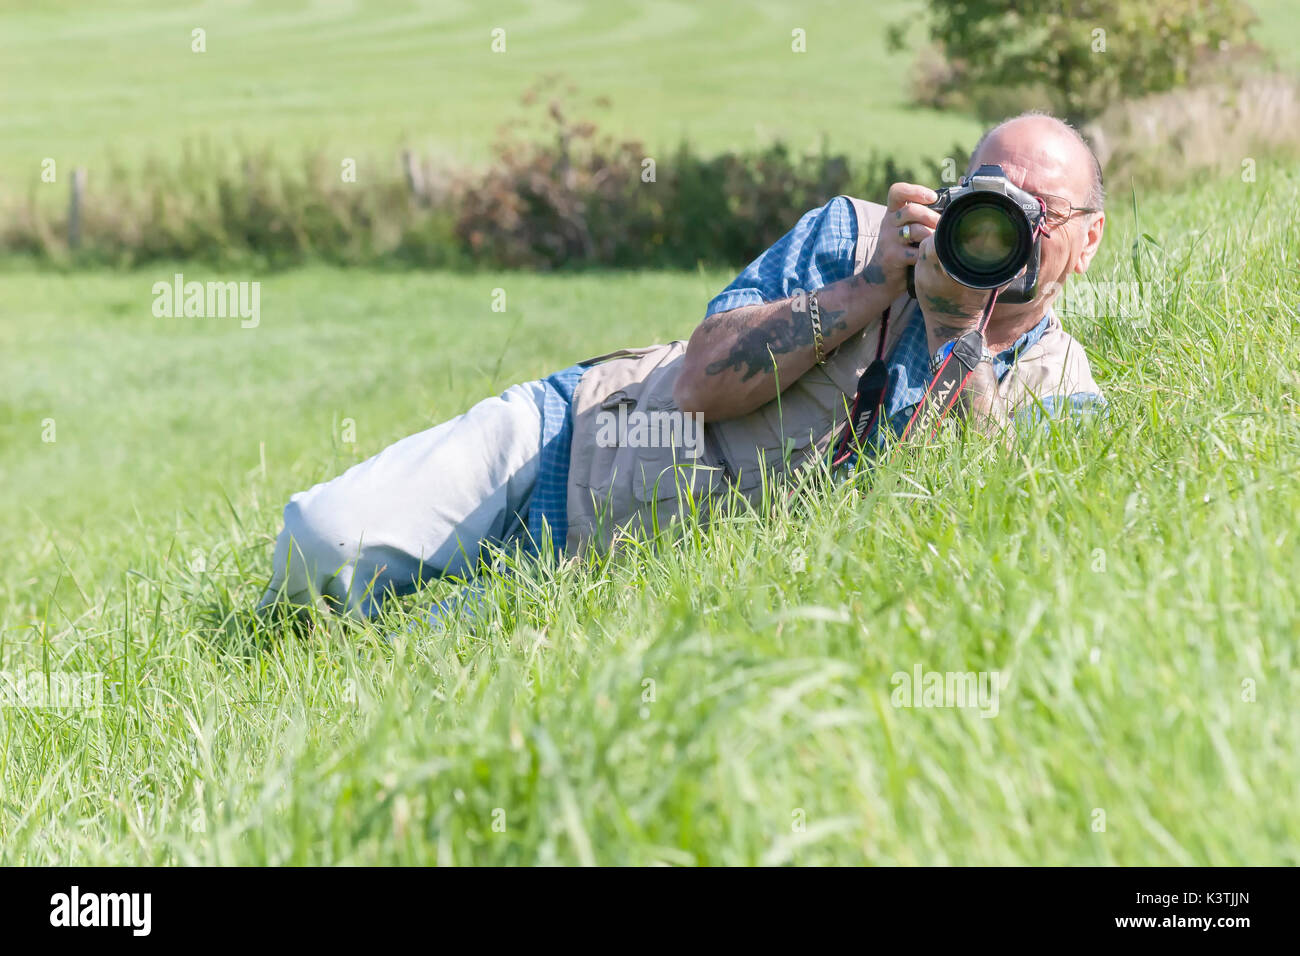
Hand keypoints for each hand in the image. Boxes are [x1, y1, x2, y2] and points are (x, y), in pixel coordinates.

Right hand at [862, 182, 940, 300]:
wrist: (881, 275)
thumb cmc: (901, 248)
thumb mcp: (904, 228)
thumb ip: (919, 217)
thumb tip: (950, 206)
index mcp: (892, 212)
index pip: (897, 191)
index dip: (915, 191)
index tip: (933, 197)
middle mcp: (888, 223)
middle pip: (911, 210)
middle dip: (931, 216)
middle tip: (942, 225)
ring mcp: (889, 240)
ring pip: (915, 230)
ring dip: (932, 235)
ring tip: (938, 241)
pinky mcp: (892, 256)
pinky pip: (915, 252)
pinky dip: (926, 253)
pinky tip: (931, 256)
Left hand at [913, 234, 993, 352]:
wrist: (951, 329)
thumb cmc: (972, 309)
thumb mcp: (989, 290)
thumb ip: (1004, 275)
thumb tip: (1022, 263)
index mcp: (942, 272)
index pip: (937, 240)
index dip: (948, 231)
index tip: (961, 230)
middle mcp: (926, 272)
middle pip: (928, 241)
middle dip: (941, 235)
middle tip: (955, 232)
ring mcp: (919, 276)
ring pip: (923, 249)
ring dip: (934, 242)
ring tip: (949, 240)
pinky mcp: (916, 279)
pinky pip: (921, 258)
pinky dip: (931, 252)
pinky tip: (942, 251)